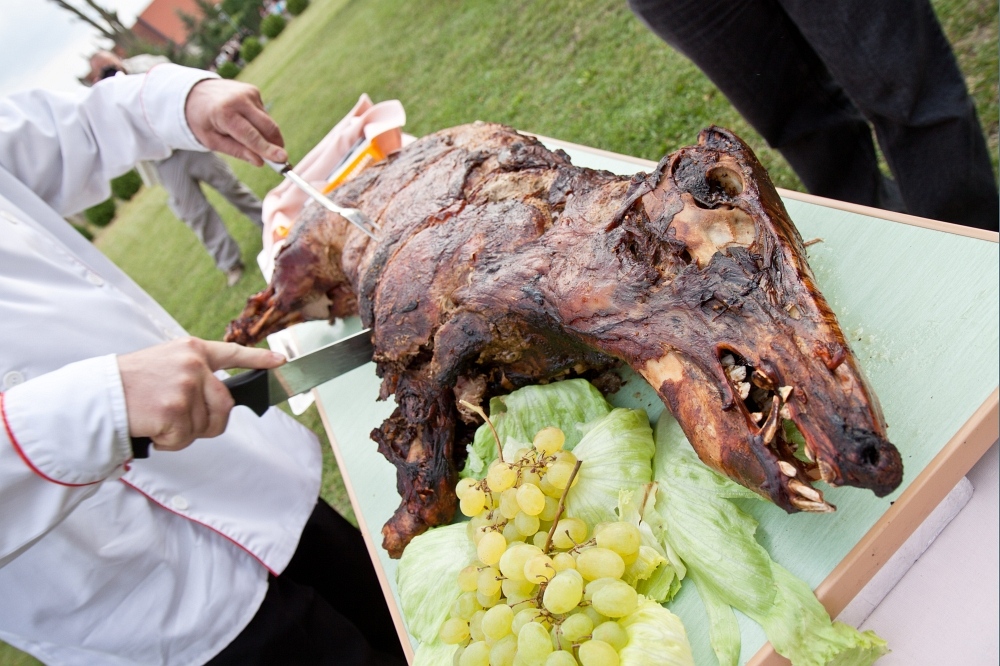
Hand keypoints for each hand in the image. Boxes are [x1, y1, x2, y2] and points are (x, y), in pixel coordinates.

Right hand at [117, 338, 285, 451]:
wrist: (96, 396)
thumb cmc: (127, 384)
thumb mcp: (163, 363)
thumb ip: (192, 373)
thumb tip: (217, 399)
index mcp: (192, 350)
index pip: (233, 353)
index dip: (259, 359)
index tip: (280, 361)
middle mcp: (193, 366)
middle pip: (225, 405)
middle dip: (210, 422)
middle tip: (181, 423)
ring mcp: (185, 388)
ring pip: (205, 426)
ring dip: (183, 433)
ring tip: (156, 419)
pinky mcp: (174, 411)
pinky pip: (184, 439)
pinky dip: (169, 442)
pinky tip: (151, 429)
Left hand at [184, 78, 287, 165]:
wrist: (194, 92)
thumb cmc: (202, 120)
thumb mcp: (211, 141)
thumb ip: (236, 151)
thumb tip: (260, 161)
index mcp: (224, 113)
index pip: (251, 135)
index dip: (267, 149)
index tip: (283, 159)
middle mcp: (239, 99)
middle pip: (267, 127)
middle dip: (275, 145)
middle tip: (279, 160)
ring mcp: (248, 93)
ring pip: (267, 122)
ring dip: (265, 135)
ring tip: (248, 138)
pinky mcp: (254, 91)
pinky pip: (263, 114)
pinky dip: (260, 124)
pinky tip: (245, 123)